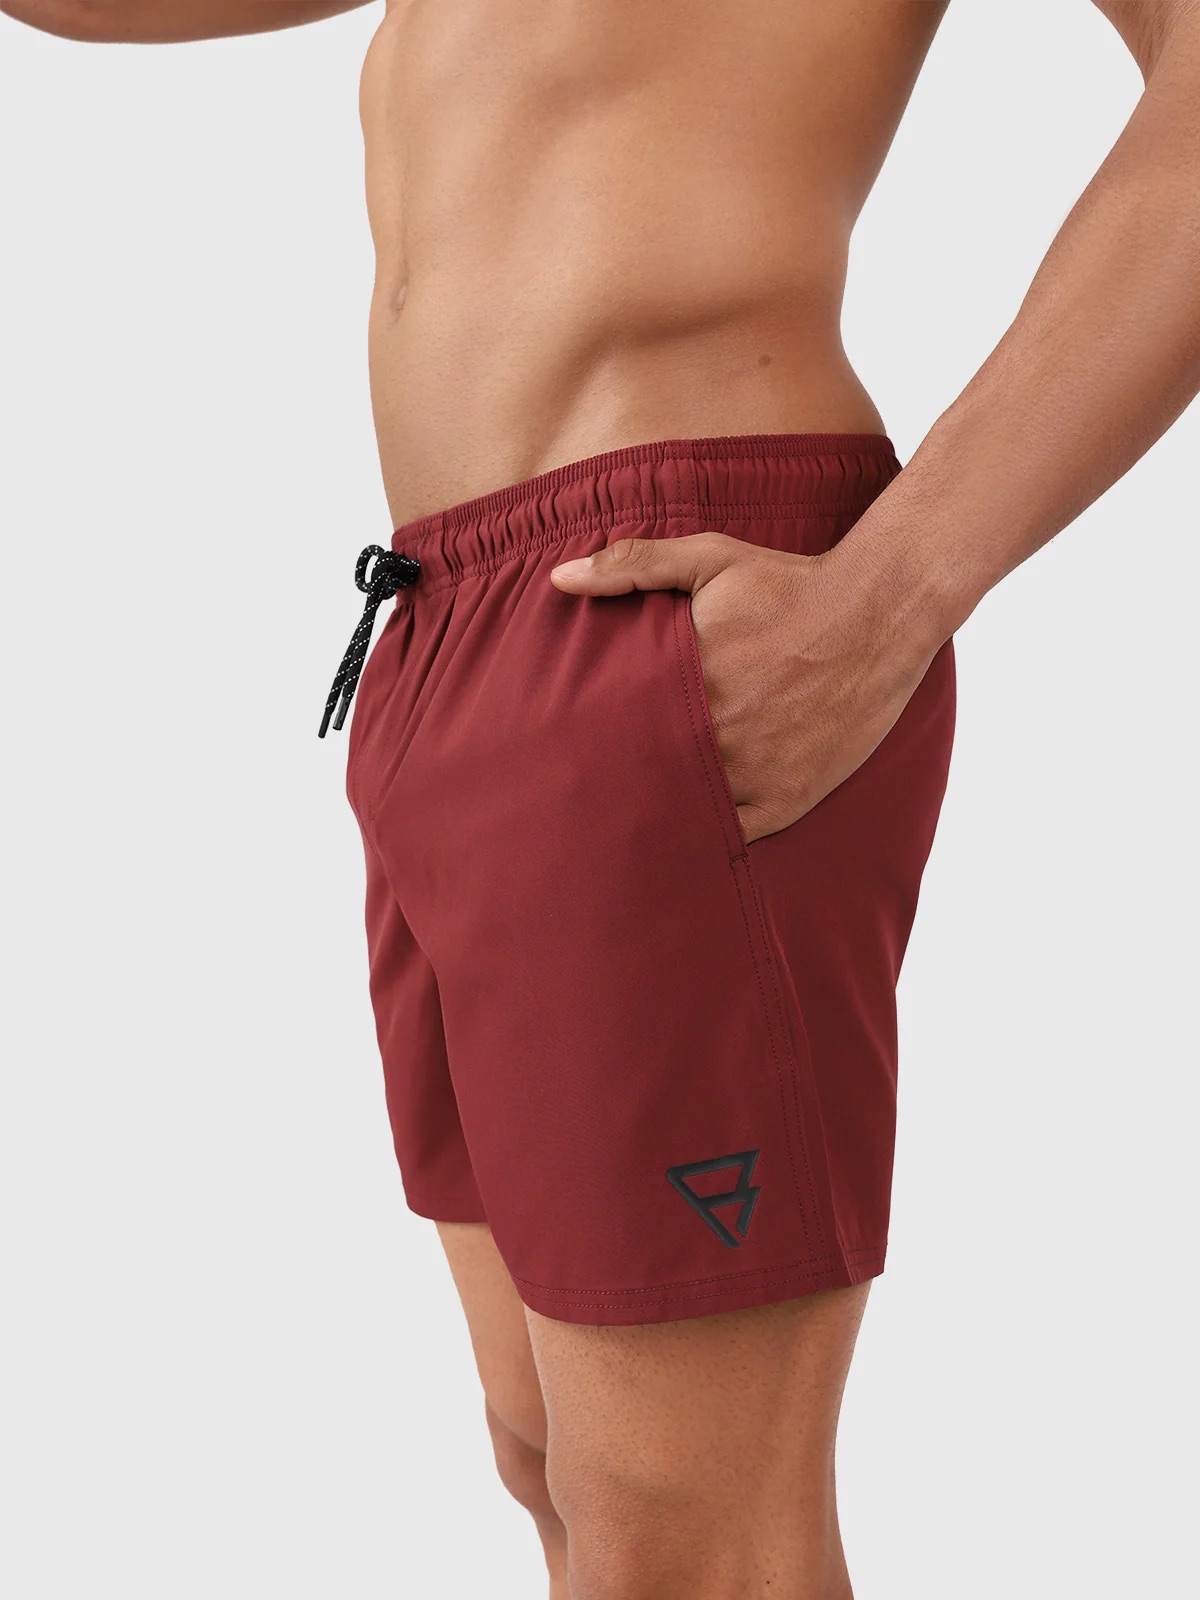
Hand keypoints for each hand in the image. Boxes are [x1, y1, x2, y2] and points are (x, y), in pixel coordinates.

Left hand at [551, 531, 940, 842]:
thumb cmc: (790, 583)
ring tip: (628, 821)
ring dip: (662, 811)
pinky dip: (710, 832)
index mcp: (688, 683)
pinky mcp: (789, 797)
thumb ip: (634, 564)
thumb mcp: (711, 559)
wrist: (880, 611)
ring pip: (687, 809)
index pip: (617, 730)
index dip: (595, 743)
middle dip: (620, 782)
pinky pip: (734, 832)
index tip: (574, 748)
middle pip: (648, 775)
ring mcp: (755, 772)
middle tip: (591, 791)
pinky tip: (687, 829)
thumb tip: (561, 578)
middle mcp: (719, 735)